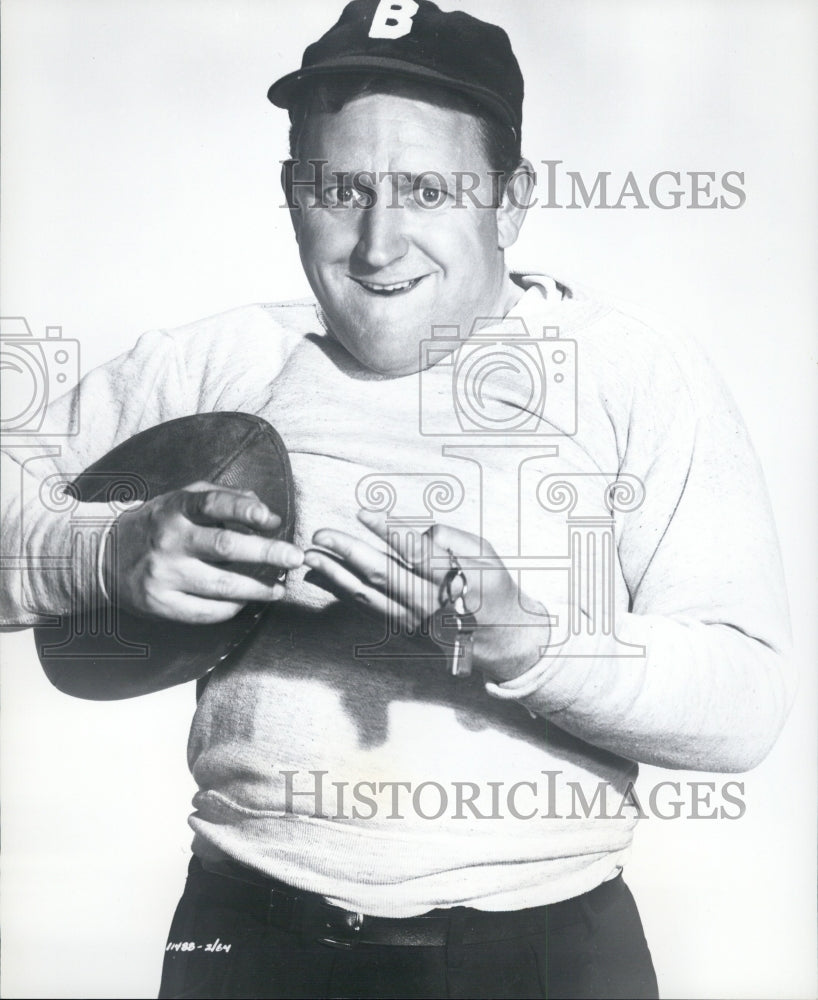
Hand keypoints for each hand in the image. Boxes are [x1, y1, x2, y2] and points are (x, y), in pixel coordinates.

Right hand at [105, 482, 303, 622]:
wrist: (104, 557)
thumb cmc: (160, 524)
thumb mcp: (185, 500)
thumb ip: (228, 500)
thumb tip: (270, 516)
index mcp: (176, 508)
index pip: (213, 503)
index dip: (245, 510)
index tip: (272, 520)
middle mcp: (169, 540)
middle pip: (225, 547)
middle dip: (267, 553)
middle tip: (295, 557)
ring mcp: (163, 574)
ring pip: (221, 585)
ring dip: (258, 588)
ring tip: (279, 588)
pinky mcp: (160, 604)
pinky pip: (206, 612)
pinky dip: (232, 608)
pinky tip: (247, 603)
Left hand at [304, 509, 549, 682]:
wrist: (500, 637)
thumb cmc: (494, 587)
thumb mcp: (487, 555)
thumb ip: (454, 539)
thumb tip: (421, 532)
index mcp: (453, 580)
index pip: (414, 552)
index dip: (387, 531)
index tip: (362, 513)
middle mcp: (428, 602)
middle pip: (381, 574)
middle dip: (347, 552)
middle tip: (321, 534)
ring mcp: (412, 619)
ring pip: (368, 596)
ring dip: (335, 575)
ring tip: (311, 555)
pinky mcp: (403, 628)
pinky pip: (367, 609)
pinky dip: (342, 593)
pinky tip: (323, 578)